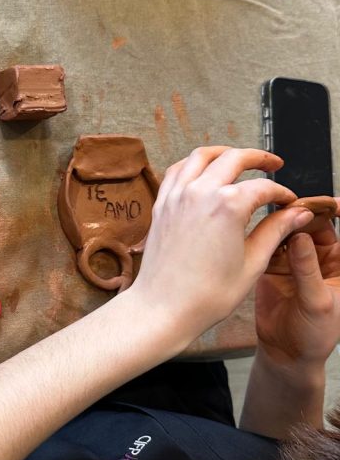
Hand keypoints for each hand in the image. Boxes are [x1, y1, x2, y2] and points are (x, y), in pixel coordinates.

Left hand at [130, 146, 314, 346]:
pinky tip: (203, 171)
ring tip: (239, 159)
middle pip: (234, 159)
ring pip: (201, 156)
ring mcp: (177, 195)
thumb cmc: (205, 294)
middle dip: (258, 158)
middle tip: (273, 164)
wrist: (163, 307)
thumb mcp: (252, 263)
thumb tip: (296, 215)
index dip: (281, 194)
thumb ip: (275, 231)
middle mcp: (200, 192)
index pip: (263, 188)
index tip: (288, 203)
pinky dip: (193, 163)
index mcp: (227, 206)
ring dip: (224, 153)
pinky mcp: (162, 204)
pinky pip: (177, 170)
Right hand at [255, 216, 339, 367]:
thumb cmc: (315, 335)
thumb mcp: (318, 302)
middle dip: (305, 214)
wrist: (285, 354)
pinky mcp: (272, 266)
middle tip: (293, 205)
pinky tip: (260, 232)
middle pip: (313, 225)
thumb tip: (300, 236)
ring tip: (275, 217)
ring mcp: (294, 261)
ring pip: (289, 232)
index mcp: (339, 265)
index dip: (337, 214)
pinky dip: (265, 237)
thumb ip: (308, 269)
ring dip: (283, 224)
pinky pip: (269, 245)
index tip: (333, 203)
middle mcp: (318, 259)